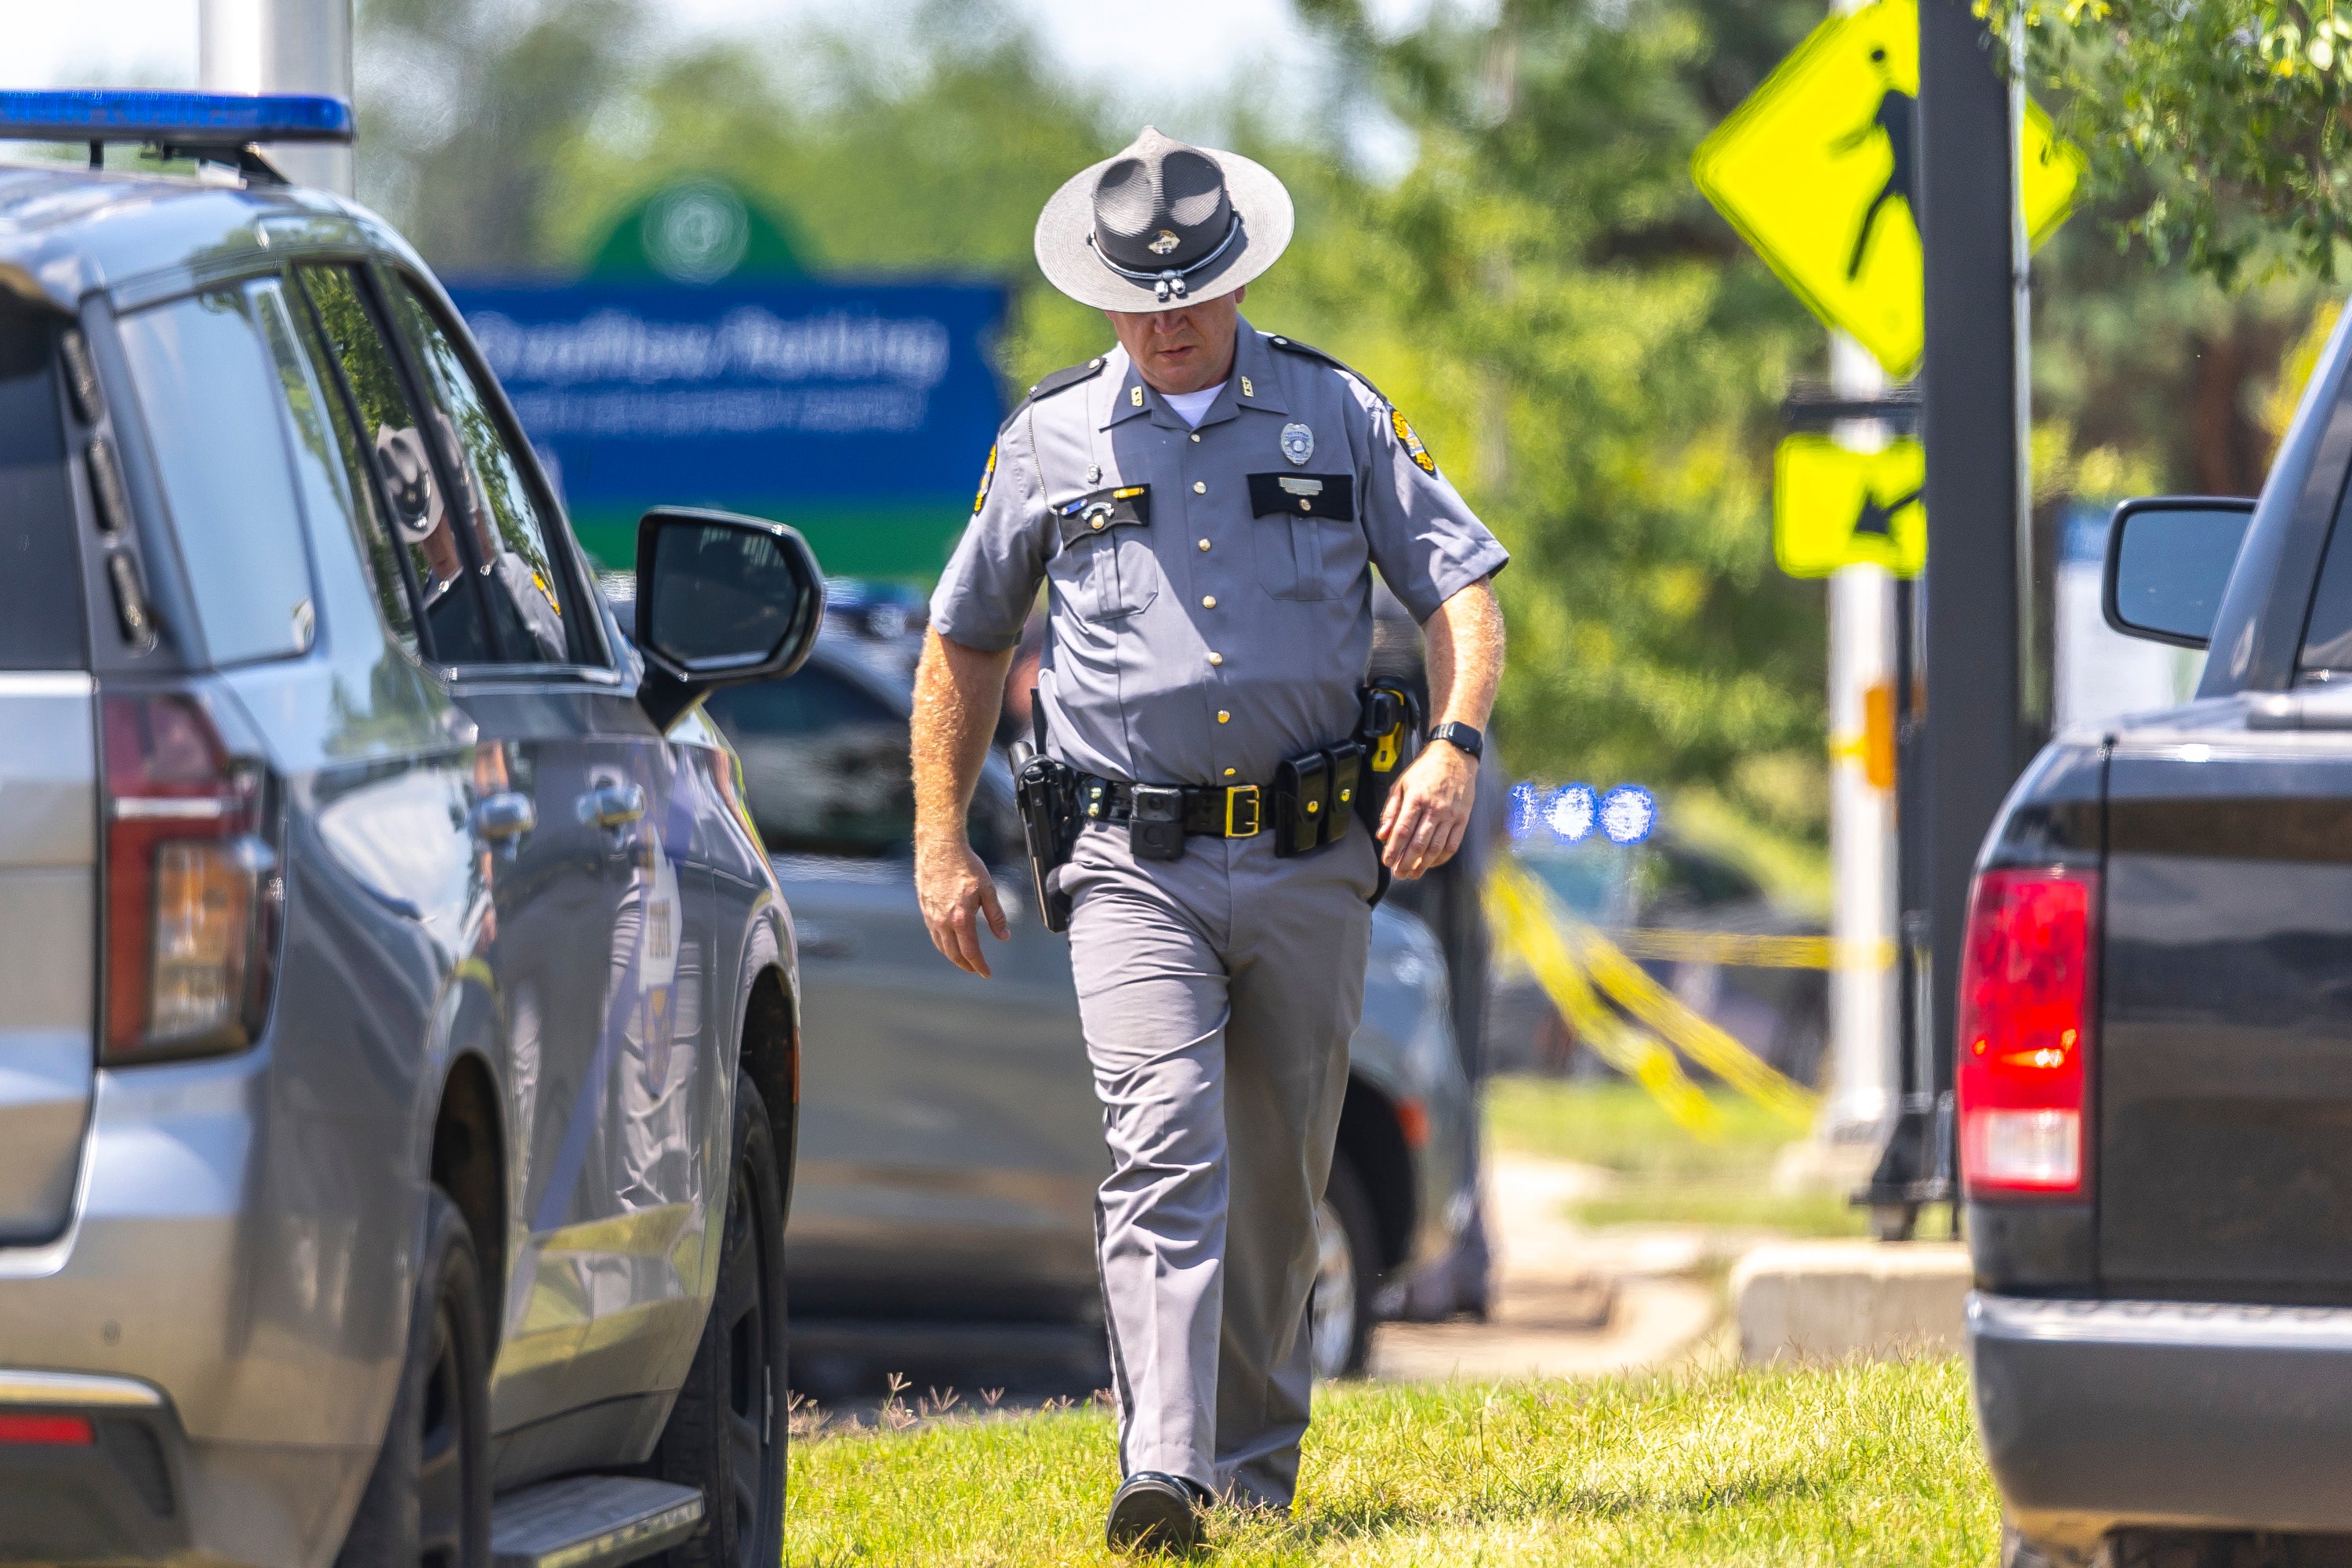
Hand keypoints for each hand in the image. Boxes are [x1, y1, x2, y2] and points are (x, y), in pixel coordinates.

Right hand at [915, 836, 1010, 976]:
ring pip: (941, 945)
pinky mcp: (924, 908)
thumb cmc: (965, 865)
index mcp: (960, 919)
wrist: (940, 847)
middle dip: (966, 965)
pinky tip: (950, 941)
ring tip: (964, 960)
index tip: (986, 973)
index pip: (970, 952)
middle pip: (953, 954)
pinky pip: (933, 934)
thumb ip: (996, 916)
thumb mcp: (988, 890)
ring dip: (953, 956)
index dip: (979, 965)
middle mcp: (942, 921)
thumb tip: (1003, 936)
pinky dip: (943, 943)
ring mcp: (931, 916)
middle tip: (976, 969)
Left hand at [1377, 742, 1477, 879]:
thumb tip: (1382, 834)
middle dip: (1406, 862)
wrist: (1455, 756)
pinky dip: (1441, 858)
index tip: (1387, 861)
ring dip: (1423, 864)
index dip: (1393, 849)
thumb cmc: (1425, 770)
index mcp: (1416, 799)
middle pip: (1419, 843)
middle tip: (1398, 874)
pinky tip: (1431, 863)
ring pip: (1436, 848)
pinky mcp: (1463, 819)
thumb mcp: (1401, 784)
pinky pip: (1452, 844)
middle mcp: (1434, 809)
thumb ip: (1390, 810)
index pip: (1402, 830)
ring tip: (1412, 873)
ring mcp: (1450, 815)